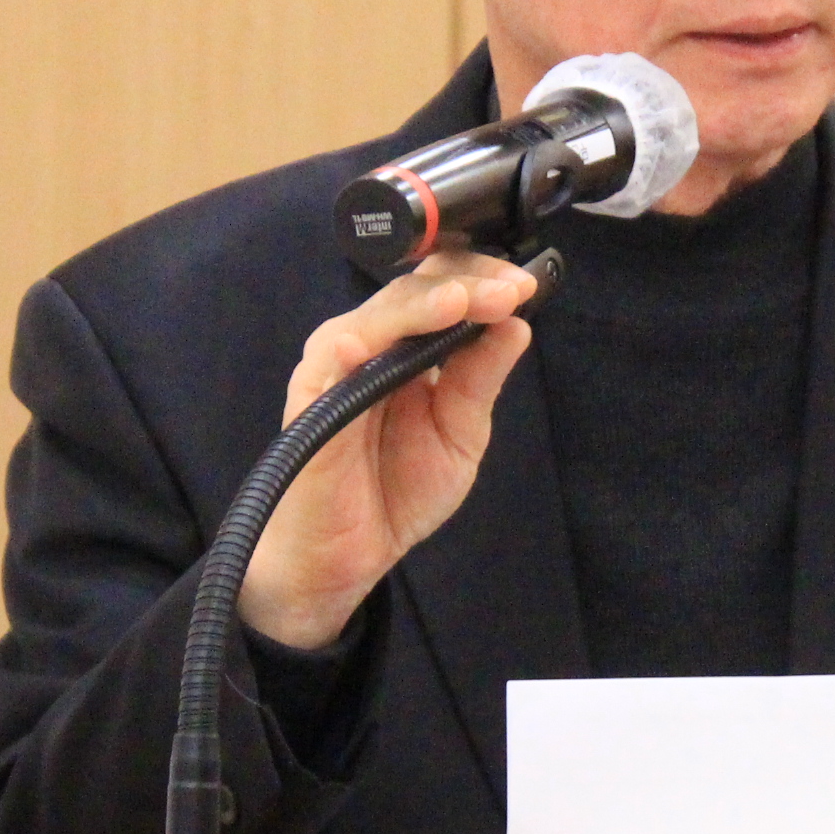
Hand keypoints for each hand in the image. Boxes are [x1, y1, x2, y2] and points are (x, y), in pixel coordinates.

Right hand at [236, 252, 538, 648]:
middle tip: (509, 291)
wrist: (349, 555)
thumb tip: (517, 326)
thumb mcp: (460, 433)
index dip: (480, 278)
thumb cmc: (399, 489)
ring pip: (376, 317)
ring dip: (420, 307)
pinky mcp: (309, 403)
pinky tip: (370, 345)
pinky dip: (347, 352)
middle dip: (466, 286)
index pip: (439, 288)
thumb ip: (480, 381)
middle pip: (412, 291)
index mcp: (407, 346)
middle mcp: (370, 345)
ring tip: (461, 303)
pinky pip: (325, 369)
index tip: (525, 287)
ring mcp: (335, 368)